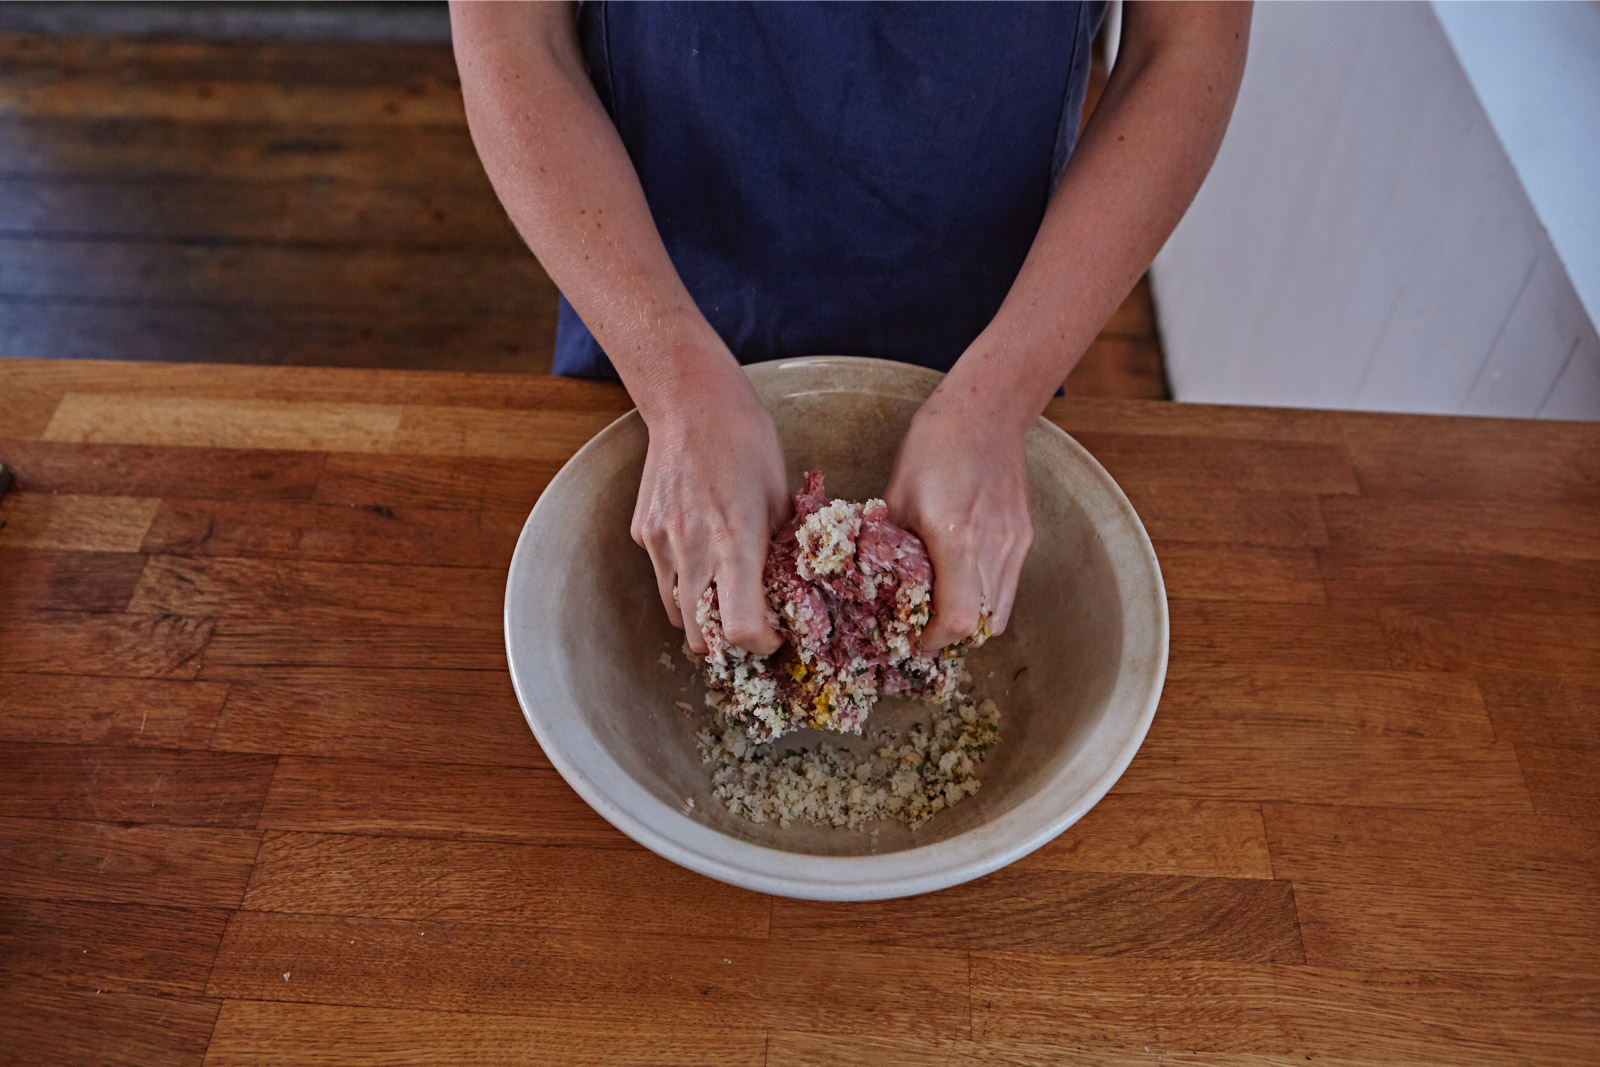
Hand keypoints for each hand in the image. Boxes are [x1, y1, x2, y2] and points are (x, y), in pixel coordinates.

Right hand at [630, 365, 788, 655]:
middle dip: (728, 644)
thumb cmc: (748, 442)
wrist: (691, 403)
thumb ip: (780, 551)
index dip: (761, 644)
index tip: (775, 635)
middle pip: (701, 638)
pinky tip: (702, 552)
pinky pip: (662, 577)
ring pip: (677, 614)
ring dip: (702, 618)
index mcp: (735, 543)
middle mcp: (692, 550)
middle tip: (750, 625)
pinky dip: (683, 582)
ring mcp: (661, 543)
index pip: (739, 628)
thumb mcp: (782, 498)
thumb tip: (790, 590)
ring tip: (726, 595)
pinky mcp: (643, 533)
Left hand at [884, 387, 1032, 649]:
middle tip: (921, 629)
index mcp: (955, 538)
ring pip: (997, 613)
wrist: (986, 411)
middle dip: (948, 638)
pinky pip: (1006, 588)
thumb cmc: (933, 446)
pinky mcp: (1023, 537)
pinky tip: (959, 583)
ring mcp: (1014, 544)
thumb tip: (875, 585)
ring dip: (968, 622)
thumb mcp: (896, 496)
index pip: (956, 620)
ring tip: (939, 609)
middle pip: (981, 627)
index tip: (910, 638)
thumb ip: (891, 547)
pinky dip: (983, 599)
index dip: (932, 640)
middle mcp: (993, 547)